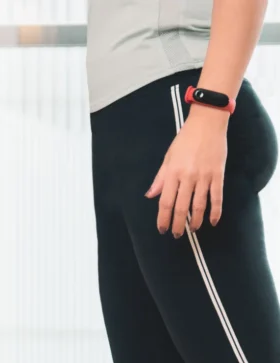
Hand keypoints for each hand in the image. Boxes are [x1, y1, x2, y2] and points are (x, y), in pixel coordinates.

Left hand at [146, 106, 228, 236]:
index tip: (162, 229)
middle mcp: (187, 177)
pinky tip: (212, 221)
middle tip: (176, 235)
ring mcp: (204, 176)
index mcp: (172, 173)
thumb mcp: (168, 157)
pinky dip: (215, 211)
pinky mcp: (218, 174)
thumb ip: (160, 178)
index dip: (163, 219)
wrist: (208, 122)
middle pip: (181, 207)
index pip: (165, 202)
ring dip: (195, 221)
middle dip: (178, 224)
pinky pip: (217, 197)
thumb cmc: (185, 139)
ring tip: (193, 230)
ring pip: (199, 205)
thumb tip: (150, 196)